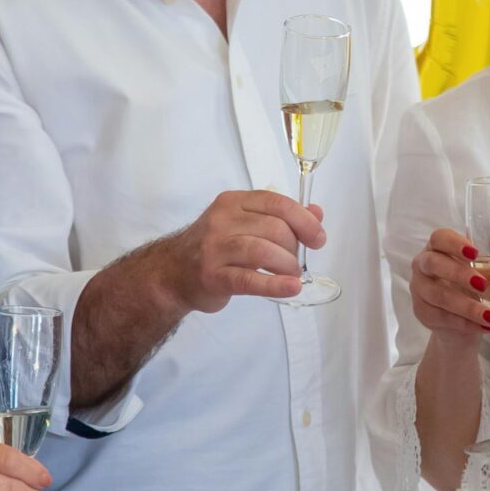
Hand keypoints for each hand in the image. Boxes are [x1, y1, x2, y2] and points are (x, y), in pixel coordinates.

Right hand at [158, 190, 326, 313]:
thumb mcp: (244, 225)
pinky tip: (291, 288)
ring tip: (292, 275)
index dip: (303, 220)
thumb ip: (280, 217)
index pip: (276, 203)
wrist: (172, 274)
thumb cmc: (214, 248)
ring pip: (262, 250)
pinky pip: (249, 279)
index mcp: (233, 202)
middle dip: (294, 247)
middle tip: (297, 262)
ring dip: (287, 265)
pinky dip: (274, 284)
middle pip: (273, 228)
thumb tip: (317, 213)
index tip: (317, 238)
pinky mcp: (212, 275)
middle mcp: (222, 220)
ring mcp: (214, 248)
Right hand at [409, 227, 489, 344]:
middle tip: (483, 286)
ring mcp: (419, 289)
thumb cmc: (473, 287)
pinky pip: (439, 317)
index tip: (475, 254)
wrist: (460, 322)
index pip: (439, 237)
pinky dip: (463, 323)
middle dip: (459, 274)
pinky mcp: (421, 312)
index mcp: (440, 247)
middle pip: (433, 264)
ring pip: (438, 296)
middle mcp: (424, 264)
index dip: (454, 243)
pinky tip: (482, 327)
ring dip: (467, 307)